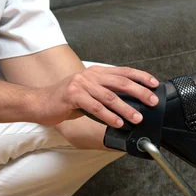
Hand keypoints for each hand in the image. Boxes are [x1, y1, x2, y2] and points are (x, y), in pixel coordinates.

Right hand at [32, 65, 159, 127]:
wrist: (40, 103)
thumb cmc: (68, 100)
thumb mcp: (90, 92)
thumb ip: (107, 93)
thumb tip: (132, 103)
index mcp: (97, 72)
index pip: (124, 72)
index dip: (141, 77)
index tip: (155, 84)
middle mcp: (90, 75)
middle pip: (121, 82)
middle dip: (140, 92)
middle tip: (153, 102)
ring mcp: (81, 84)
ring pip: (110, 97)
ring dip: (126, 109)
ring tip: (138, 118)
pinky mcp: (72, 96)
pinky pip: (95, 107)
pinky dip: (109, 116)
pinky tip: (118, 123)